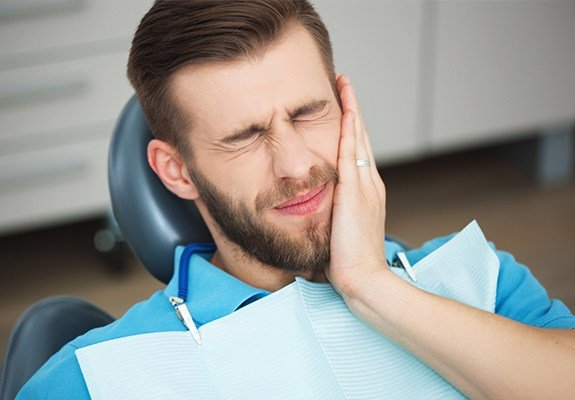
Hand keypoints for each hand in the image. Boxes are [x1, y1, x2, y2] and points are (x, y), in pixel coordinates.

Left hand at [325, 75, 389, 297]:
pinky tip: (347, 112)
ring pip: (358, 139)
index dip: (352, 127)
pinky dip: (350, 130)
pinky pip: (352, 154)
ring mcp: (366, 187)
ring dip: (352, 110)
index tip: (344, 107)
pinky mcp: (356, 193)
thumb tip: (323, 207)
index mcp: (367, 192)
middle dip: (353, 109)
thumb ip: (336, 213)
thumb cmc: (350, 261)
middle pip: (361, 138)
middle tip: (346, 83)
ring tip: (345, 85)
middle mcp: (370, 184)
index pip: (358, 152)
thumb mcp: (342, 230)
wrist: (364, 280)